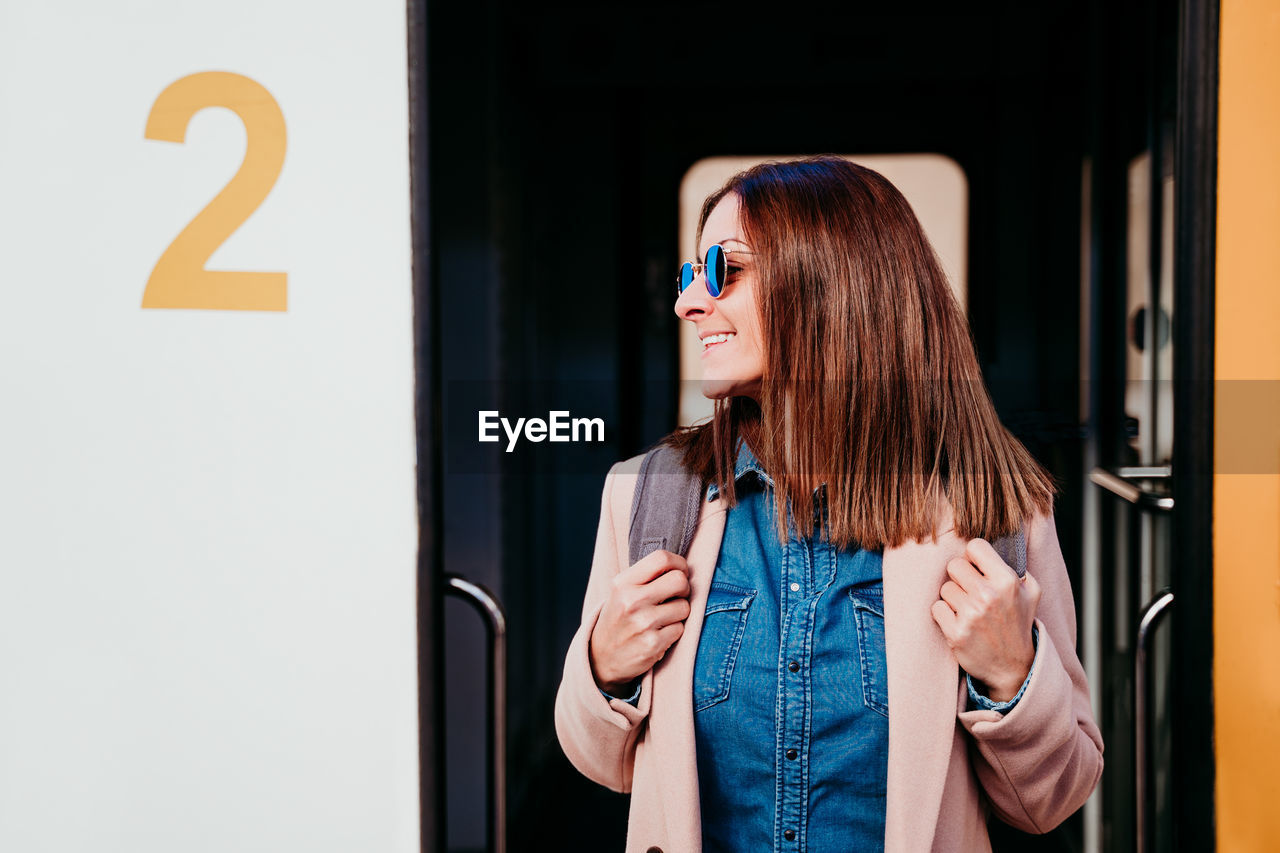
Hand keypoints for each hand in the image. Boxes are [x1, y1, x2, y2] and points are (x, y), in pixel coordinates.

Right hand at [589, 549, 691, 694]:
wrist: (601, 658)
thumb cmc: (617, 619)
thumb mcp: (620, 592)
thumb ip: (645, 577)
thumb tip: (681, 567)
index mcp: (623, 583)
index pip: (662, 558)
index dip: (679, 563)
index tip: (680, 571)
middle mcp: (632, 601)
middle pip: (679, 580)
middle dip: (684, 588)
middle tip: (675, 596)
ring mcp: (643, 623)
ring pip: (684, 607)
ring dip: (679, 613)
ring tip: (663, 618)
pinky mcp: (653, 644)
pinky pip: (680, 629)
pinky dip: (674, 631)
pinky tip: (659, 633)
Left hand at [930, 538, 1040, 702]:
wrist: (1014, 668)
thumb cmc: (1019, 624)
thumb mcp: (1031, 592)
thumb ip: (1016, 566)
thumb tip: (1000, 544)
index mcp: (1007, 581)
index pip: (974, 546)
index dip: (974, 557)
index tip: (977, 568)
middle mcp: (988, 596)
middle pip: (954, 565)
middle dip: (961, 578)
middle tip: (971, 592)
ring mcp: (970, 615)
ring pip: (945, 588)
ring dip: (953, 598)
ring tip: (969, 611)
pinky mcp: (955, 633)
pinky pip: (936, 607)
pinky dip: (944, 614)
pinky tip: (959, 622)